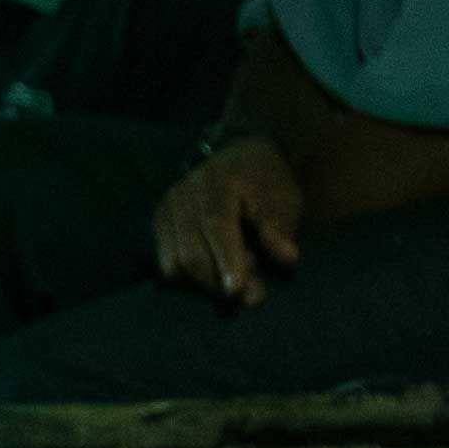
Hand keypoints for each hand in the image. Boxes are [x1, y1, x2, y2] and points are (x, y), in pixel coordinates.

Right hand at [153, 134, 306, 300]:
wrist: (239, 157)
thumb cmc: (266, 183)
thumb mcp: (285, 198)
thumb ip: (282, 226)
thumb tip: (287, 256)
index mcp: (220, 180)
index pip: (216, 224)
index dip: (226, 259)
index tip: (236, 290)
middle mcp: (186, 191)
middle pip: (192, 253)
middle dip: (220, 282)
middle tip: (256, 288)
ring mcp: (169, 207)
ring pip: (176, 264)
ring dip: (208, 282)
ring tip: (236, 269)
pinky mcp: (161, 221)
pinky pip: (168, 265)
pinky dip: (191, 279)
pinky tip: (216, 270)